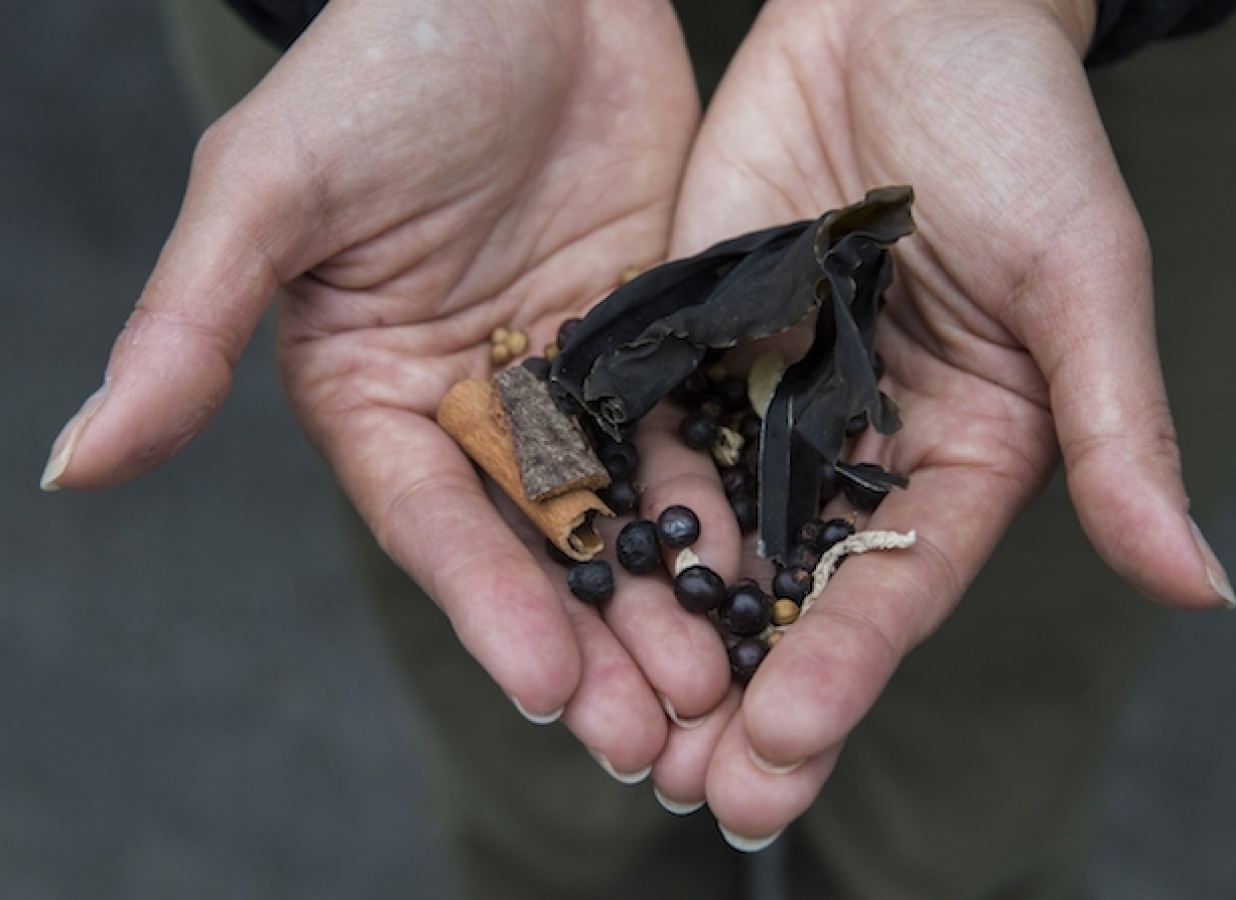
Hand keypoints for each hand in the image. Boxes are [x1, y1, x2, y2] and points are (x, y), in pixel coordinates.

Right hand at [40, 0, 705, 773]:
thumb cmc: (382, 61)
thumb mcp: (271, 189)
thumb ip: (189, 329)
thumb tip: (73, 463)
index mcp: (374, 393)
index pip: (434, 524)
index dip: (491, 610)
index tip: (552, 691)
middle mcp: (475, 403)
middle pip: (538, 544)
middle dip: (597, 643)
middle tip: (661, 736)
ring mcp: (574, 377)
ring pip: (625, 509)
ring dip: (671, 601)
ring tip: (727, 687)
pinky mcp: (653, 338)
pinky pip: (693, 432)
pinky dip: (726, 503)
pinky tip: (772, 571)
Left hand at [644, 0, 1235, 843]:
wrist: (902, 12)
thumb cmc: (1017, 130)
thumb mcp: (1081, 279)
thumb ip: (1115, 432)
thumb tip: (1202, 585)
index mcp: (962, 454)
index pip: (898, 585)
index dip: (842, 671)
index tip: (783, 750)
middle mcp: (858, 449)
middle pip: (795, 592)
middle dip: (743, 691)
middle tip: (693, 791)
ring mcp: (767, 402)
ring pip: (710, 538)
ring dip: (666, 634)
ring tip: (618, 726)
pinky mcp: (693, 346)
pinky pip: (649, 439)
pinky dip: (614, 512)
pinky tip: (570, 585)